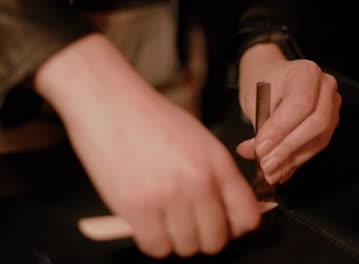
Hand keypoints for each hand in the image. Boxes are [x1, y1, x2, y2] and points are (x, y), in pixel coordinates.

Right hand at [34, 34, 259, 257]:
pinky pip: (156, 247)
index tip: (226, 226)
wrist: (110, 101)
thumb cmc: (153, 118)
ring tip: (166, 221)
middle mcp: (199, 182)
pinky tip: (148, 224)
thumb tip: (228, 209)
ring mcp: (168, 196)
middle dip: (205, 238)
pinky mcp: (136, 207)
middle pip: (217, 240)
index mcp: (218, 163)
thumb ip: (218, 176)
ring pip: (187, 248)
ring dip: (178, 240)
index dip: (237, 227)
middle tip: (191, 226)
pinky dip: (154, 242)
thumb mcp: (199, 140)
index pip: (248, 217)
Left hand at [236, 43, 340, 184]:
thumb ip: (257, 128)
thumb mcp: (253, 101)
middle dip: (289, 148)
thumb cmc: (262, 83)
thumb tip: (252, 153)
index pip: (300, 105)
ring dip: (293, 159)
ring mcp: (332, 105)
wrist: (270, 76)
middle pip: (316, 123)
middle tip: (267, 165)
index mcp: (306, 73)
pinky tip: (282, 170)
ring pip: (319, 139)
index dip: (281, 130)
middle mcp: (325, 87)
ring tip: (271, 172)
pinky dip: (297, 159)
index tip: (261, 148)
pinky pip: (318, 145)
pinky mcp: (330, 122)